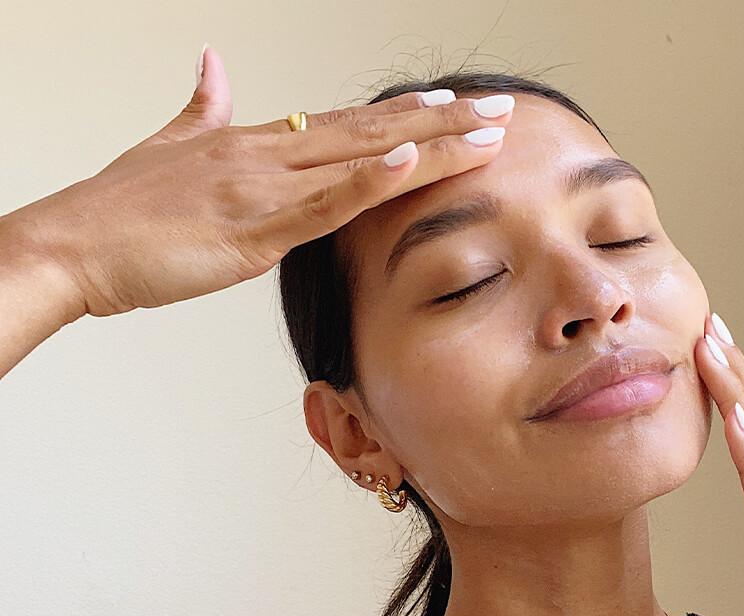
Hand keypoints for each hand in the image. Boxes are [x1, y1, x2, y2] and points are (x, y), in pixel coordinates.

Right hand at [8, 44, 513, 318]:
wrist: (69, 246)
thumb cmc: (118, 211)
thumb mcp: (168, 147)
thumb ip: (201, 107)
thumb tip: (213, 67)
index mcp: (255, 143)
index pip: (348, 123)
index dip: (405, 114)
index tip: (453, 105)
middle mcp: (269, 154)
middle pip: (373, 130)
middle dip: (442, 122)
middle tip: (500, 109)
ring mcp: (265, 187)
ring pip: (364, 158)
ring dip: (431, 145)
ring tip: (488, 132)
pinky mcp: (255, 229)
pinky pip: (326, 201)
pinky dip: (371, 179)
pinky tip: (412, 159)